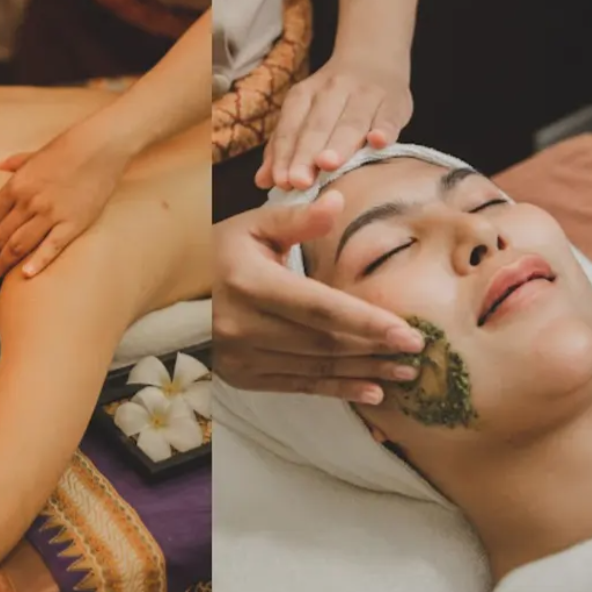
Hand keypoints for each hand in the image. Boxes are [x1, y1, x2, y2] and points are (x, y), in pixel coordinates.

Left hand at [0, 130, 126, 278]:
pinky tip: (26, 276)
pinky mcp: (73, 224)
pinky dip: (37, 263)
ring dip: (3, 262)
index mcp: (16, 185)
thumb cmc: (68, 147)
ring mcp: (50, 214)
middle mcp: (28, 202)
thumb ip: (14, 163)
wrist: (101, 146)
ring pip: (19, 246)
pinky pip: (51, 248)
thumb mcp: (34, 154)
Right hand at [211, 192, 426, 401]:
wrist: (173, 291)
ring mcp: (240, 355)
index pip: (320, 307)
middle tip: (418, 352)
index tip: (408, 334)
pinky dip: (338, 390)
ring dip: (364, 372)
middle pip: (323, 342)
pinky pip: (298, 386)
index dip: (367, 322)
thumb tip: (337, 201)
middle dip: (375, 349)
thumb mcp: (254, 226)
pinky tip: (371, 389)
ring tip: (405, 372)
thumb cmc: (220, 252)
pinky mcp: (242, 376)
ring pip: (315, 368)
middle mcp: (242, 325)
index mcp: (250, 283)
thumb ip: (298, 218)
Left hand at [257, 52, 412, 190]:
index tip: (281, 181)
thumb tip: (261, 181)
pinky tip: (378, 142)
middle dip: (307, 153)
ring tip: (328, 164)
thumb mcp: (303, 116)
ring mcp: (366, 94)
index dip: (285, 155)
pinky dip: (385, 128)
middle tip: (300, 180)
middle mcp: (333, 90)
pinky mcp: (395, 102)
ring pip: (351, 122)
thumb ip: (282, 148)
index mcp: (304, 95)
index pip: (291, 128)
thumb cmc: (332, 102)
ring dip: (340, 143)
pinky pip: (389, 116)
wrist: (374, 59)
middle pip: (318, 126)